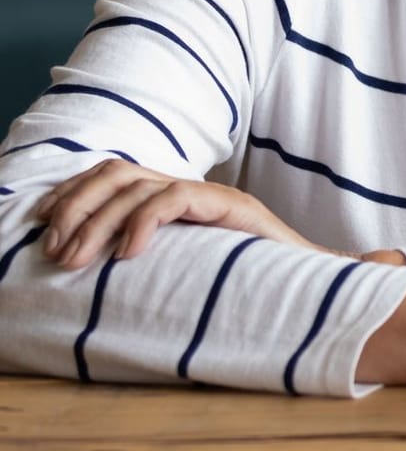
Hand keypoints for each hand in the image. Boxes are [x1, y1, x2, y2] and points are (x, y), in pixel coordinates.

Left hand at [33, 161, 324, 269]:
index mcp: (174, 198)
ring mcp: (211, 195)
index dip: (72, 192)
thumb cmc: (246, 285)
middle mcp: (189, 189)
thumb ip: (149, 258)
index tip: (42, 224)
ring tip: (81, 260)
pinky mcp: (231, 206)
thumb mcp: (181, 269)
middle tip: (58, 253)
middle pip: (117, 171)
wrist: (310, 284)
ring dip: (98, 221)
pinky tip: (129, 254)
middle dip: (76, 207)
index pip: (113, 173)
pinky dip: (143, 222)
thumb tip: (92, 265)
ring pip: (138, 185)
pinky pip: (175, 197)